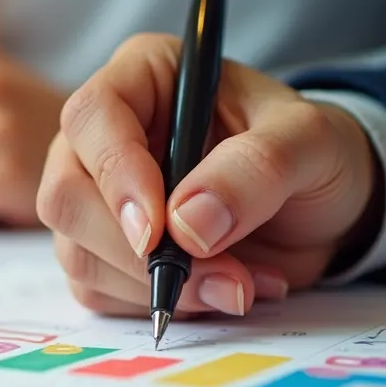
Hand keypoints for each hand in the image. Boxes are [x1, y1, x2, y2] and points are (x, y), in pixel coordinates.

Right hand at [37, 34, 380, 316]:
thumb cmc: (310, 154)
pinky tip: (217, 294)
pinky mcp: (104, 254)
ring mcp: (96, 199)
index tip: (160, 230)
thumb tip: (187, 225)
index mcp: (144, 79)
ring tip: (240, 286)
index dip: (116, 175)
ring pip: (78, 254)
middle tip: (222, 276)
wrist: (319, 210)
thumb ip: (257, 169)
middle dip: (137, 252)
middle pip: (66, 196)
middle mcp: (104, 138)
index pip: (92, 118)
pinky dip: (158, 307)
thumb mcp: (309, 143)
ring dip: (156, 288)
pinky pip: (99, 293)